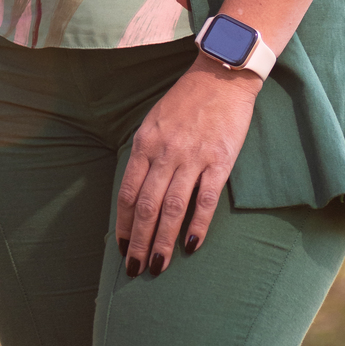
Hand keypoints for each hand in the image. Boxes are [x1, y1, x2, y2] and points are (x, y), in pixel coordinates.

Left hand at [116, 54, 259, 275]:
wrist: (222, 76)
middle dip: (139, 242)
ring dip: (163, 241)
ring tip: (157, 265)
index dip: (124, 224)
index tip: (123, 247)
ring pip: (173, 208)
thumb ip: (145, 154)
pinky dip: (197, 225)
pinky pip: (205, 200)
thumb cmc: (186, 100)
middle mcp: (165, 151)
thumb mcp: (155, 121)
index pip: (128, 192)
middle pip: (147, 206)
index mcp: (145, 142)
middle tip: (135, 269)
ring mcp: (193, 157)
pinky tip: (190, 245)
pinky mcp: (220, 160)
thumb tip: (136, 193)